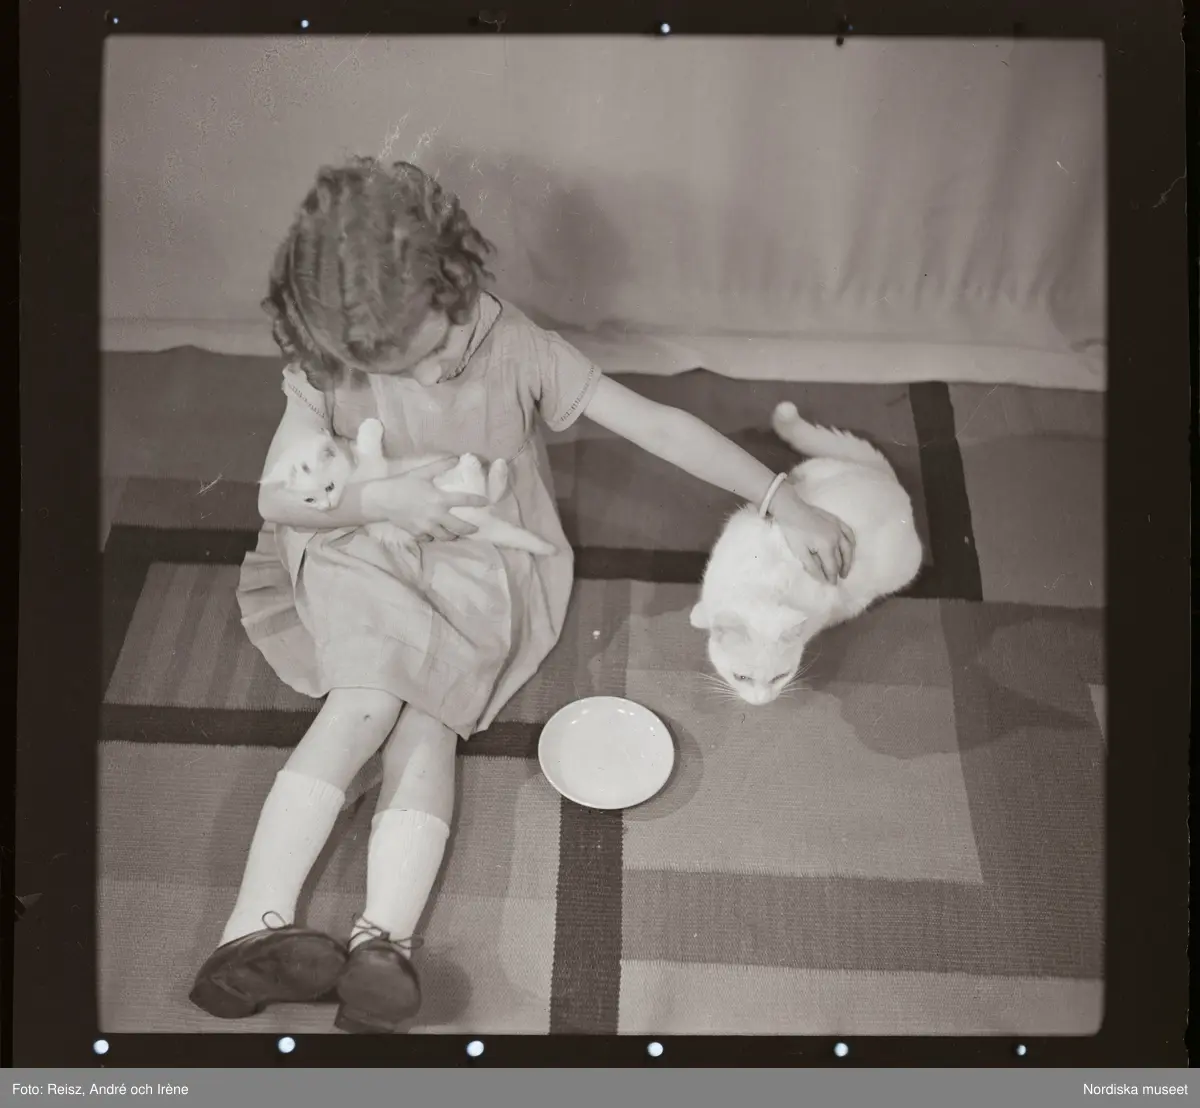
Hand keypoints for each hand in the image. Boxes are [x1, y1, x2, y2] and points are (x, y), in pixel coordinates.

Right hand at [363, 458, 487, 541]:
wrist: (382, 499)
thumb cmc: (403, 484)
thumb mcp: (422, 472)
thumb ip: (440, 465)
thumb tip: (456, 457)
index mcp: (440, 499)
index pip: (465, 500)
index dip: (477, 501)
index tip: (486, 502)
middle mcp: (436, 515)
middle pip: (459, 527)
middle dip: (470, 529)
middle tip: (476, 529)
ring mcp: (427, 526)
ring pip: (446, 536)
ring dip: (453, 535)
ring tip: (457, 534)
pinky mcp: (418, 533)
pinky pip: (430, 538)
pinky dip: (434, 537)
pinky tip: (435, 533)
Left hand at [768, 483, 855, 583]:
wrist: (791, 509)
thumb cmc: (793, 531)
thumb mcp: (799, 552)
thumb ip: (812, 567)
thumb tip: (822, 579)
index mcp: (826, 546)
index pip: (832, 566)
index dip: (832, 577)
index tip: (832, 585)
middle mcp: (836, 538)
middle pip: (841, 558)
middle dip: (841, 569)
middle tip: (840, 578)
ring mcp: (838, 528)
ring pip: (849, 547)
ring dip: (849, 559)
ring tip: (846, 568)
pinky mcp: (837, 521)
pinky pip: (850, 533)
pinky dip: (852, 543)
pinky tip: (850, 548)